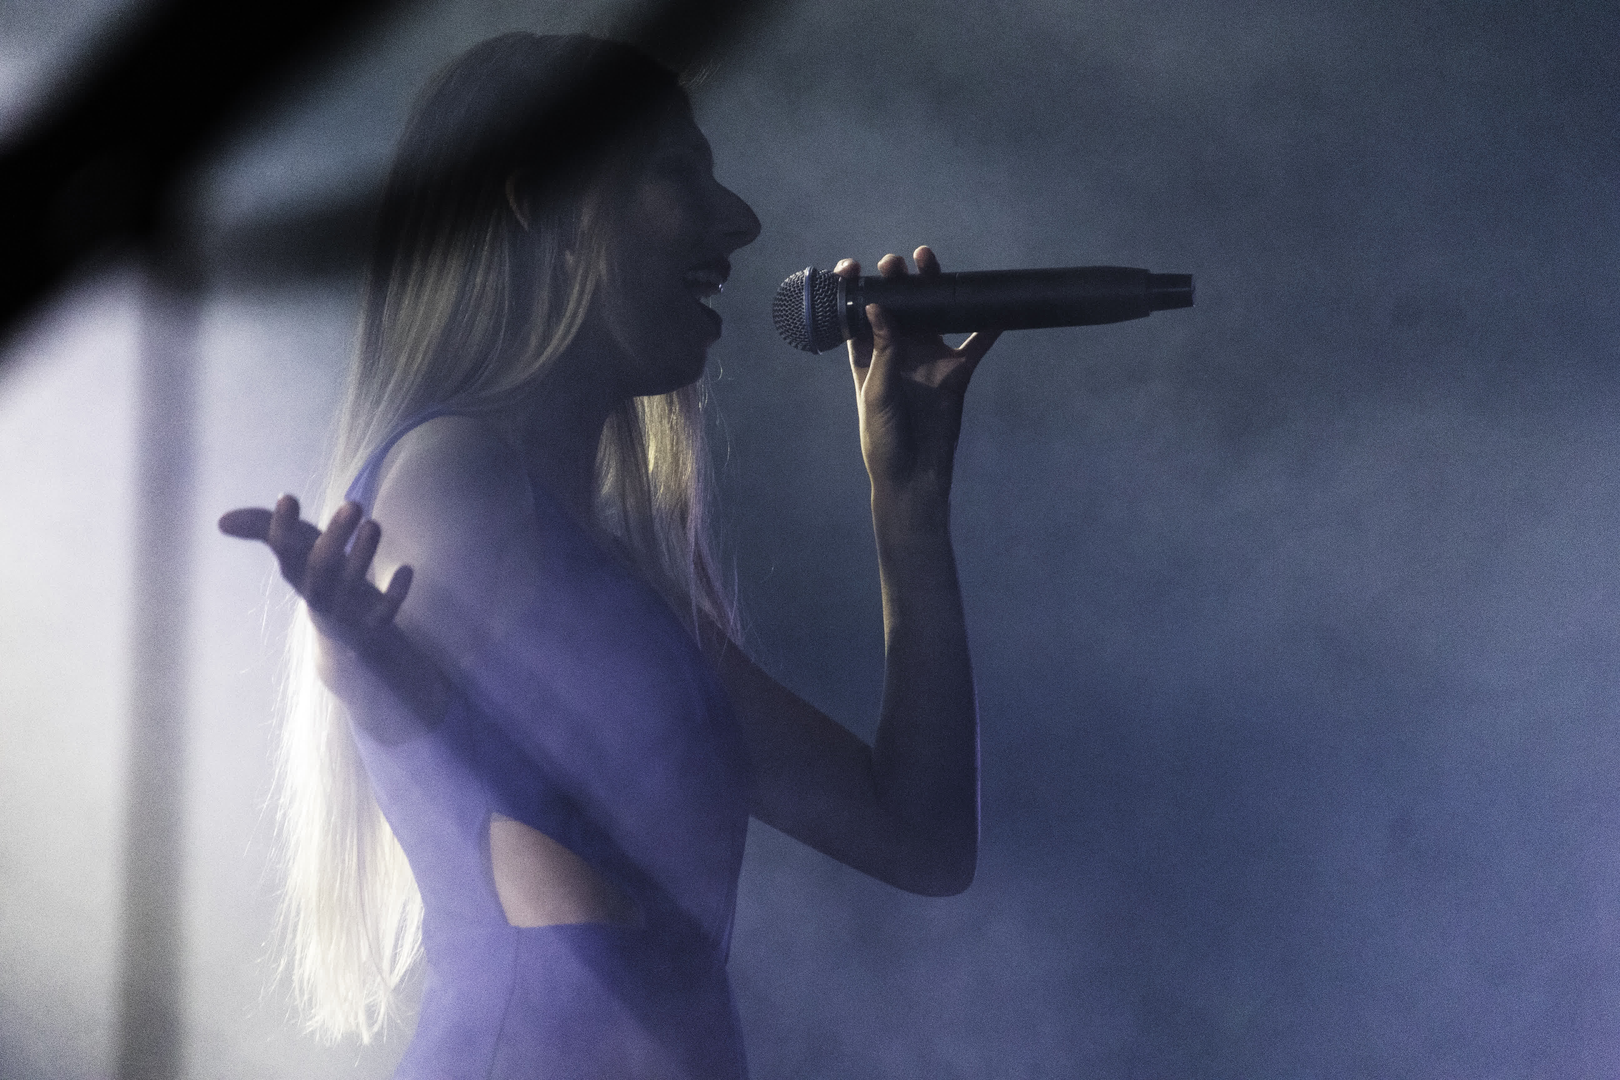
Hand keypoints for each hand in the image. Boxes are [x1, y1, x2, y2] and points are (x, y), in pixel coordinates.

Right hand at [219, 495, 411, 655]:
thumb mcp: (294, 551)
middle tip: (353, 504)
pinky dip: (395, 593)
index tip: (287, 498)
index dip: (282, 527)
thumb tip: (221, 520)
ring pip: (351, 586)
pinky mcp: (372, 625)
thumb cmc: (318, 577)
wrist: (346, 636)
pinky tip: (407, 569)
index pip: (284, 550)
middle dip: (335, 537)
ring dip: (363, 556)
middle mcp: (317, 591)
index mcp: (297, 571)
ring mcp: (345, 610)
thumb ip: (263, 529)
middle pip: (320, 568)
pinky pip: (384, 613)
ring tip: (374, 524)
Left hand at [839, 246, 998, 499]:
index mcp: (866, 356)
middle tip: (895, 263)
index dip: (853, 288)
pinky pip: (975, 343)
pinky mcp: (956, 371)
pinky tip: (998, 308)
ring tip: (929, 262)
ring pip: (934, 314)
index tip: (854, 267)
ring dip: (934, 288)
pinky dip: (988, 327)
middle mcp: (897, 351)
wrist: (914, 474)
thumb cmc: (883, 438)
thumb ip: (881, 350)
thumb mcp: (876, 392)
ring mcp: (928, 358)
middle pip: (898, 306)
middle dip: (896, 280)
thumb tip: (877, 308)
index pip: (857, 313)